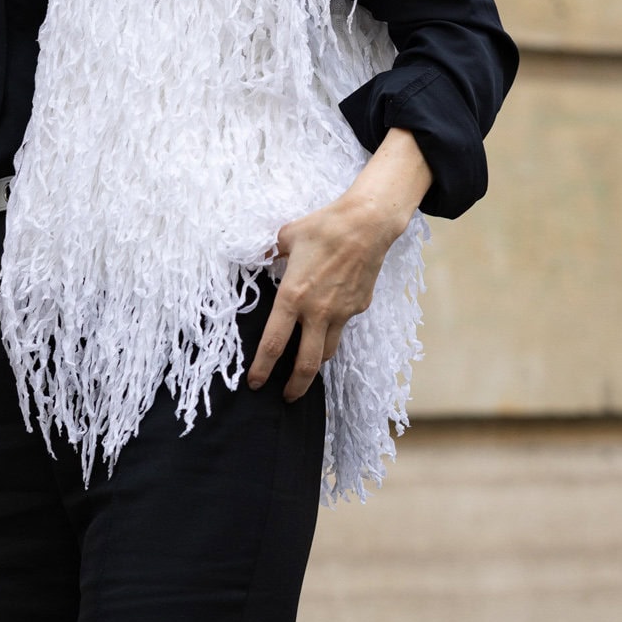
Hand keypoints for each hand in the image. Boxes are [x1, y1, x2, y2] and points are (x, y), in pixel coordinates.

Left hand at [247, 129, 430, 401]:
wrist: (367, 224)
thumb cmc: (324, 227)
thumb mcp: (286, 237)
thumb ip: (271, 253)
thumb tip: (263, 256)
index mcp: (293, 297)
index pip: (273, 344)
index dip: (262, 368)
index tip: (255, 383)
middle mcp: (317, 312)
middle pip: (305, 365)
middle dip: (294, 387)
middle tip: (286, 397)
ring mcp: (341, 313)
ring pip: (327, 351)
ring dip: (314, 363)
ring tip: (305, 366)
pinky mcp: (358, 308)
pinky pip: (342, 326)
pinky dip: (332, 330)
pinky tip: (328, 319)